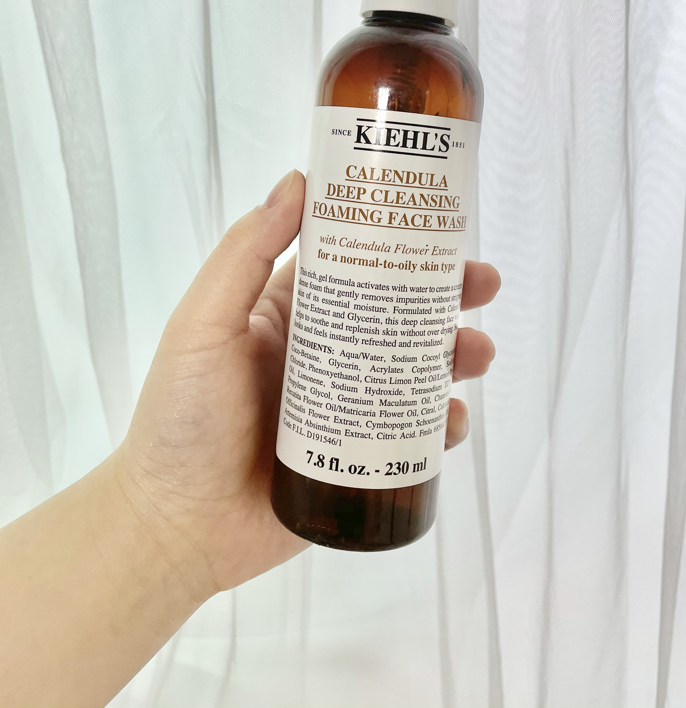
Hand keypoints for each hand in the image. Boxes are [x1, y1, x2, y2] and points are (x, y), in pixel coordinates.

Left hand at [115, 170, 500, 597]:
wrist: (177, 529)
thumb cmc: (182, 419)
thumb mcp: (205, 325)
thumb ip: (244, 254)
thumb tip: (297, 181)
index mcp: (289, 314)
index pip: (352, 262)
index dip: (396, 240)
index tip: (438, 220)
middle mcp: (324, 353)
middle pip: (397, 312)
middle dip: (445, 294)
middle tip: (482, 284)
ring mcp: (346, 407)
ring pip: (415, 369)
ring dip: (454, 354)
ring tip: (476, 353)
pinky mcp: (362, 459)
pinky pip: (414, 436)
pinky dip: (443, 425)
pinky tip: (452, 421)